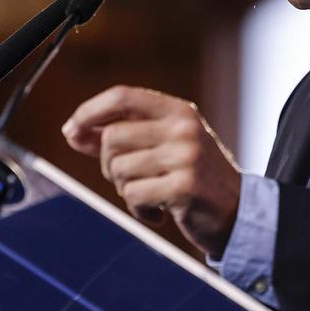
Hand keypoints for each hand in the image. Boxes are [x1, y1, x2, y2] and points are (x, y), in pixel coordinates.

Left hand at [62, 85, 240, 257]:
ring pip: (118, 170)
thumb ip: (121, 136)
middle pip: (112, 138)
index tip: (71, 129)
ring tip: (152, 196)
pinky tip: (160, 212)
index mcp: (179, 111)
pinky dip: (139, 210)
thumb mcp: (164, 146)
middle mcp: (183, 128)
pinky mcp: (184, 187)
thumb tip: (72, 131)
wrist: (238, 214)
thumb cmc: (195, 178)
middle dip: (110, 165)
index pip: (122, 96)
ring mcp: (186, 156)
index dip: (89, 111)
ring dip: (127, 191)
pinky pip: (133, 196)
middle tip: (132, 180)